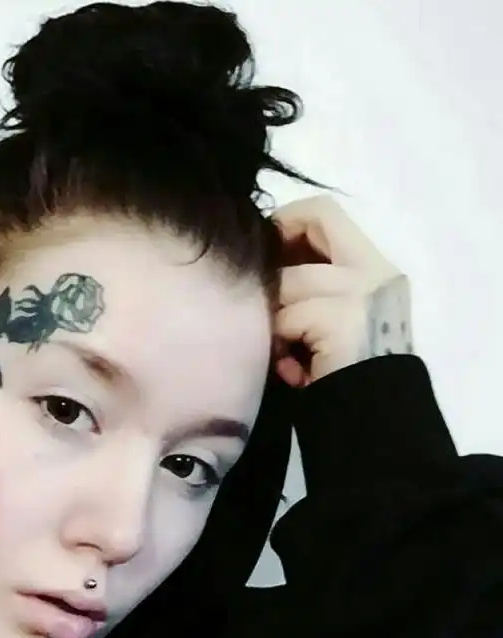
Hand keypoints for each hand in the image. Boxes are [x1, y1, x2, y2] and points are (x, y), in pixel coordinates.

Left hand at [270, 195, 413, 387]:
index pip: (324, 212)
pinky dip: (280, 348)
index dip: (286, 225)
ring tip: (284, 356)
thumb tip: (263, 269)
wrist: (373, 423)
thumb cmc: (347, 377)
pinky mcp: (342, 317)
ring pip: (287, 282)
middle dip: (277, 276)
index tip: (267, 257)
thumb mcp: (331, 321)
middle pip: (305, 229)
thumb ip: (310, 287)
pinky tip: (295, 373)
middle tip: (272, 317)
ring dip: (275, 322)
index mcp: (376, 268)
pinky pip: (286, 319)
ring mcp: (362, 291)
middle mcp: (375, 271)